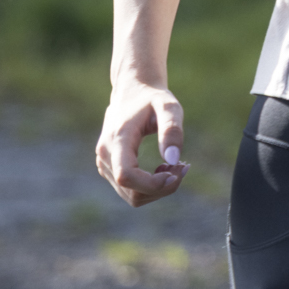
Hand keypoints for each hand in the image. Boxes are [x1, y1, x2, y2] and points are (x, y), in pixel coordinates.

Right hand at [96, 79, 189, 206]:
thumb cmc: (152, 98)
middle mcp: (105, 155)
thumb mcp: (168, 106)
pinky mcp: (108, 169)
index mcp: (118, 139)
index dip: (152, 183)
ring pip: (132, 196)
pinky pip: (130, 191)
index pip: (126, 175)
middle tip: (184, 167)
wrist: (131, 92)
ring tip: (176, 166)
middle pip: (132, 192)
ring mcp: (104, 164)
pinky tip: (164, 168)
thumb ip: (171, 130)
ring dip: (158, 188)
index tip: (176, 173)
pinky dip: (150, 186)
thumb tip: (173, 160)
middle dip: (162, 187)